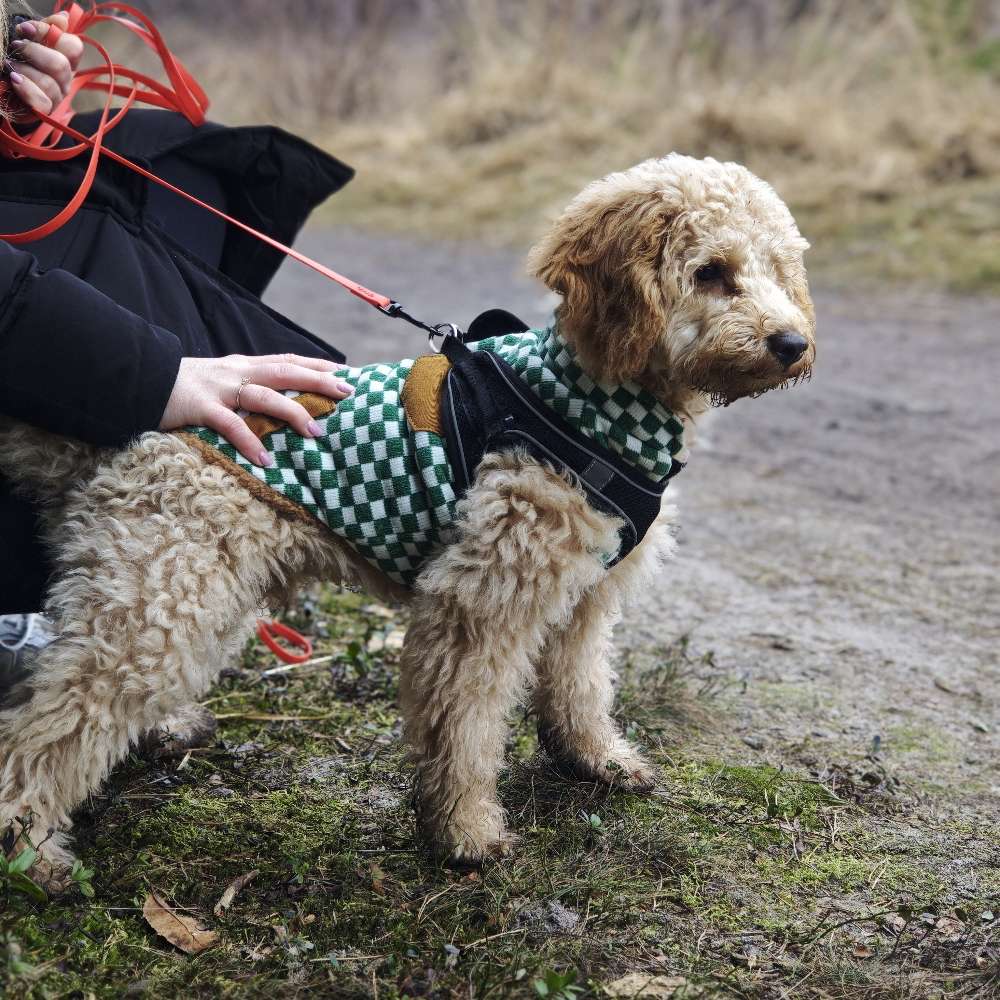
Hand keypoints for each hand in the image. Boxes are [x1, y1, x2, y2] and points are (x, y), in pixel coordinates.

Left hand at [6, 12, 83, 116]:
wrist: (1, 86)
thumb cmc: (14, 61)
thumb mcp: (27, 40)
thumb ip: (44, 30)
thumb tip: (63, 18)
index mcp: (64, 60)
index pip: (74, 47)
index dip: (50, 34)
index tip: (24, 29)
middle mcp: (64, 80)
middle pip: (61, 65)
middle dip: (34, 53)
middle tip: (15, 47)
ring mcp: (56, 98)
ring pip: (50, 84)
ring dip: (25, 71)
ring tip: (9, 66)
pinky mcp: (44, 111)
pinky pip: (42, 102)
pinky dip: (27, 90)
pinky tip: (14, 80)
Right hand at [159, 354, 354, 466]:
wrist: (135, 379)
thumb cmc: (181, 388)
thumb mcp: (218, 382)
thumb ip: (245, 389)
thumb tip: (276, 405)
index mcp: (241, 366)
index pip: (286, 360)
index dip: (316, 365)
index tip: (345, 372)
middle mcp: (234, 372)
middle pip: (284, 371)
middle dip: (317, 380)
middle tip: (347, 392)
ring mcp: (217, 389)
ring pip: (262, 395)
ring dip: (291, 412)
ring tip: (315, 431)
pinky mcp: (198, 407)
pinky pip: (228, 424)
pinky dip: (248, 441)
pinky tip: (265, 459)